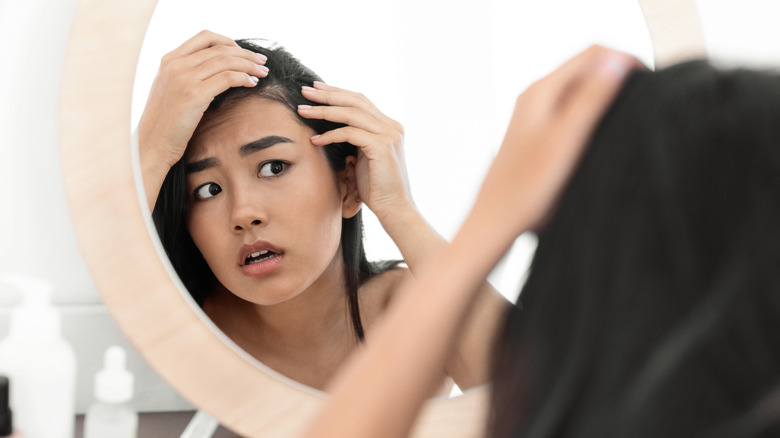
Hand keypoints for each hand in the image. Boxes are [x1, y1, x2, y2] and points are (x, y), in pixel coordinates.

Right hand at [138, 30, 268, 170]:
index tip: (243, 52)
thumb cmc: (165, 124)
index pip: (204, 37)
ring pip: (226, 61)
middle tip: (262, 61)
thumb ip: (187, 76)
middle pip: (220, 48)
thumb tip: (216, 72)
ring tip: (263, 72)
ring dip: (249, 65)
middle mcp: (175, 65)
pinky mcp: (194, 94)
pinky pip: (227, 78)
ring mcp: (184, 78)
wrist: (151, 145)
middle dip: (246, 54)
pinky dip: (244, 78)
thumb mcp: (171, 91)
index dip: (228, 41)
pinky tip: (253, 84)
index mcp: (169, 60)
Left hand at [297, 83, 412, 221]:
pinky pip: (350, 133)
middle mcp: (391, 126)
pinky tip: (315, 140)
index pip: (360, 101)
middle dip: (328, 94)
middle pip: (355, 100)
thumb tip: (334, 129)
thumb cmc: (377, 189)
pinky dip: (330, 135)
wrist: (395, 209)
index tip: (316, 89)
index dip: (337, 92)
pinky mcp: (382, 146)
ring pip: (351, 113)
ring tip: (302, 111)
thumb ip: (356, 140)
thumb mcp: (365, 158)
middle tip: (305, 90)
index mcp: (389, 126)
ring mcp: (389, 135)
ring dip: (324, 110)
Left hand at [463, 45, 641, 248]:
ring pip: (582, 90)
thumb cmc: (526, 188)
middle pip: (588, 69)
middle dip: (620, 77)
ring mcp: (538, 115)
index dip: (626, 61)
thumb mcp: (565, 140)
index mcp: (541, 91)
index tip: (651, 85)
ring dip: (609, 97)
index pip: (594, 54)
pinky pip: (574, 111)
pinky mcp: (541, 134)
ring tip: (631, 119)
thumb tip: (617, 62)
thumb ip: (590, 100)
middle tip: (647, 103)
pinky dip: (595, 115)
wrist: (497, 221)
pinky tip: (608, 136)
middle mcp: (537, 97)